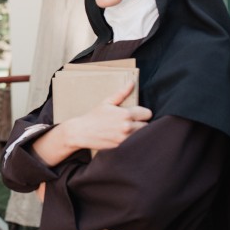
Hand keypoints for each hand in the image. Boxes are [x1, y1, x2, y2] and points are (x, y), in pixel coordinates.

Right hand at [31, 82, 151, 165]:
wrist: (81, 132)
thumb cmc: (94, 117)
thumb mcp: (107, 102)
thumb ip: (122, 93)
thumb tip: (132, 82)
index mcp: (125, 114)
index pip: (147, 114)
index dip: (143, 113)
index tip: (137, 114)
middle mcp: (127, 127)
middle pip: (147, 125)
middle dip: (141, 123)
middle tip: (131, 122)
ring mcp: (124, 139)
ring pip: (142, 136)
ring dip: (137, 133)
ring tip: (127, 130)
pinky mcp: (121, 147)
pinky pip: (134, 144)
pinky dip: (132, 141)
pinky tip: (123, 137)